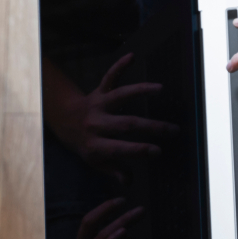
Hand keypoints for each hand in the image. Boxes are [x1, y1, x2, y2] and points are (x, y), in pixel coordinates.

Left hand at [45, 53, 179, 182]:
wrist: (64, 121)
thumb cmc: (85, 143)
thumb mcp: (95, 162)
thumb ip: (113, 170)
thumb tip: (129, 181)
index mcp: (95, 145)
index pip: (119, 148)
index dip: (138, 150)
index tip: (158, 151)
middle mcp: (96, 124)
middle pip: (126, 124)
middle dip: (151, 127)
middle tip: (173, 130)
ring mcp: (98, 105)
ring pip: (120, 96)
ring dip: (140, 91)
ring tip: (159, 89)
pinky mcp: (99, 91)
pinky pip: (109, 77)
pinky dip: (119, 66)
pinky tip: (131, 57)